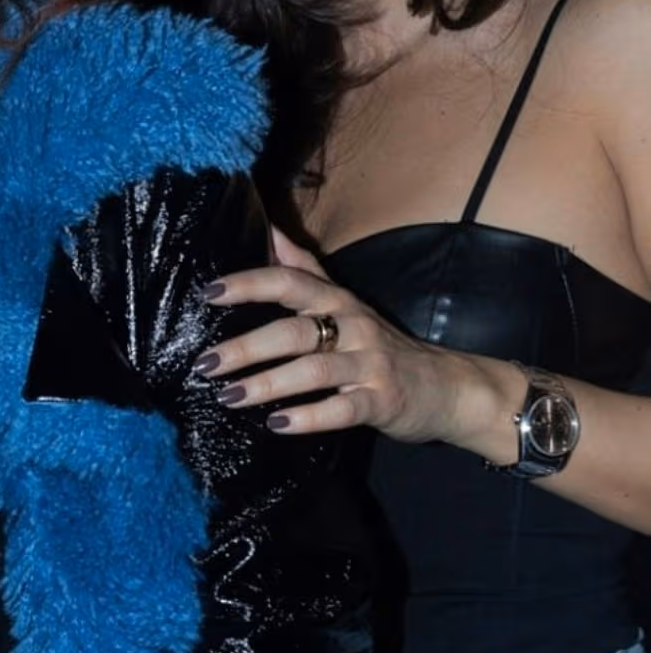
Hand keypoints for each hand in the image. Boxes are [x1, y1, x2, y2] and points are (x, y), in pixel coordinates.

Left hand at [199, 229, 467, 443]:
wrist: (448, 387)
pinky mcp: (382, 401)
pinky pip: (341, 410)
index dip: (248, 283)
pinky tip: (276, 424)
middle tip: (205, 364)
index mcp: (336, 300)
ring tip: (228, 397)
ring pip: (312, 371)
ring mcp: (369, 364)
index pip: (288, 281)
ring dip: (266, 384)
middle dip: (245, 348)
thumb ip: (304, 267)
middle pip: (292, 331)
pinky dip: (307, 417)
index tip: (208, 293)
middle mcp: (352, 326)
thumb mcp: (344, 300)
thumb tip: (267, 228)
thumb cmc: (380, 342)